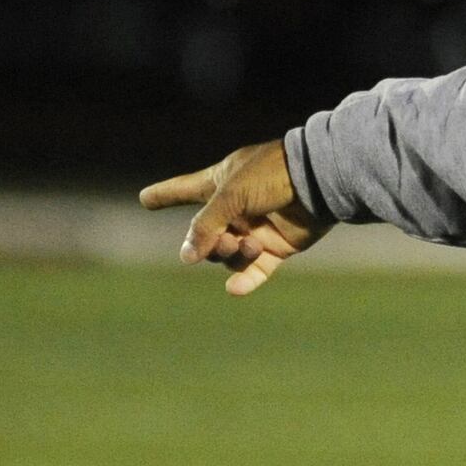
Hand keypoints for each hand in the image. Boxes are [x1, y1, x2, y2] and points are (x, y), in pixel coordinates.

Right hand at [139, 140, 333, 295]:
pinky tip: (236, 289)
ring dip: (232, 255)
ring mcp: (257, 227)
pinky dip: (245, 280)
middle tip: (225, 239)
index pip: (186, 189)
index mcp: (223, 181)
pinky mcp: (278, 246)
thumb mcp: (230, 194)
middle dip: (208, 243)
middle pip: (205, 235)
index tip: (145, 198)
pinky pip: (255, 270)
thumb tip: (187, 257)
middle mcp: (237, 206)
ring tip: (249, 245)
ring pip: (228, 255)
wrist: (319, 182)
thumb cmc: (273, 176)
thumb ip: (205, 225)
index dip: (166, 193)